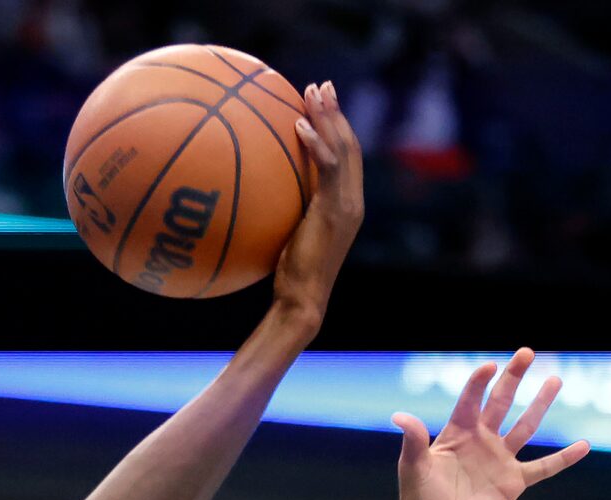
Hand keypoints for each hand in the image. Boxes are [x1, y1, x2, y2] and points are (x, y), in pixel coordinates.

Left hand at [270, 80, 363, 326]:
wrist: (302, 303)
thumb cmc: (288, 280)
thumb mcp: (287, 240)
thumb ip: (284, 214)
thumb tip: (257, 200)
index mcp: (346, 205)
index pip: (346, 157)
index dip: (336, 127)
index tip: (320, 104)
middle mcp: (353, 200)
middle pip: (350, 143)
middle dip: (336, 111)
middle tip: (321, 85)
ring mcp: (347, 204)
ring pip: (343, 147)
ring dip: (329, 116)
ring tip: (314, 91)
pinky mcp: (336, 210)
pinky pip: (328, 166)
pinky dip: (317, 142)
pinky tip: (299, 124)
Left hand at [393, 350, 589, 499]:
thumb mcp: (413, 468)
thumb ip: (413, 440)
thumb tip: (399, 415)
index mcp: (456, 434)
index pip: (470, 400)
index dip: (479, 382)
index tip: (489, 366)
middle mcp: (481, 442)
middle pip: (501, 402)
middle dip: (513, 378)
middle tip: (526, 352)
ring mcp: (499, 460)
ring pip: (525, 426)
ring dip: (540, 404)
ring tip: (554, 380)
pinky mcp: (513, 482)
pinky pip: (544, 467)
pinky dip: (564, 458)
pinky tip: (583, 445)